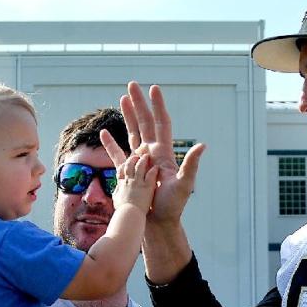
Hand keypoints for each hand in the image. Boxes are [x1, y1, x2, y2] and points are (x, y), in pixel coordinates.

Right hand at [100, 82, 205, 227]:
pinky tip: (104, 133)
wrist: (159, 222)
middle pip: (145, 123)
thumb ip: (192, 165)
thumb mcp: (185, 184)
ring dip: (127, 116)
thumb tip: (202, 146)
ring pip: (132, 133)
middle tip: (132, 84)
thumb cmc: (174, 205)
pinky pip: (118, 154)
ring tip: (121, 99)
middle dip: (139, 103)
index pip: (161, 124)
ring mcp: (141, 162)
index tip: (154, 89)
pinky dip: (110, 144)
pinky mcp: (130, 172)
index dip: (158, 106)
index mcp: (164, 153)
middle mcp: (153, 153)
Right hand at [110, 152, 157, 215]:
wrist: (129, 218)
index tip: (126, 163)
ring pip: (139, 167)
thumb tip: (116, 189)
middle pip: (128, 165)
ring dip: (143, 161)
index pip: (121, 171)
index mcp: (121, 185)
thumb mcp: (117, 201)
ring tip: (146, 156)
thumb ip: (118, 193)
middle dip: (132, 159)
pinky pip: (150, 175)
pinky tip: (157, 167)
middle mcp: (128, 182)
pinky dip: (153, 170)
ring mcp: (137, 184)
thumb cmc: (123, 214)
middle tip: (136, 155)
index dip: (123, 165)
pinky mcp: (146, 187)